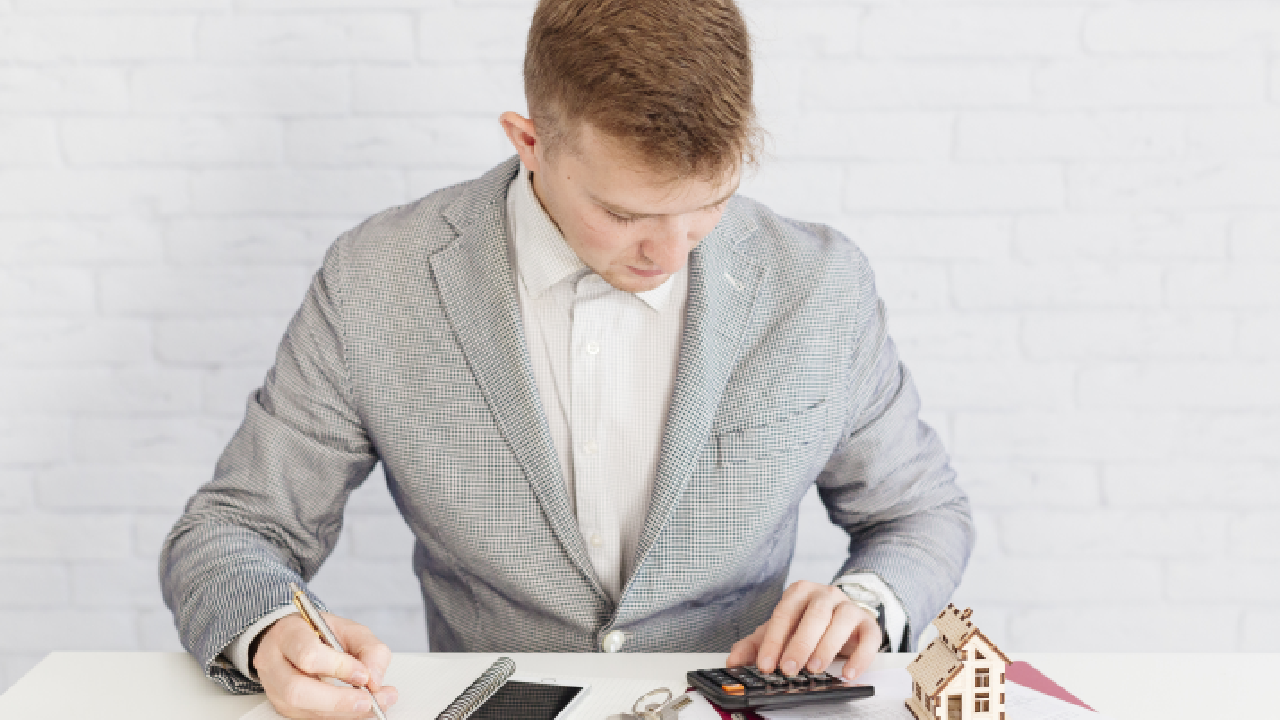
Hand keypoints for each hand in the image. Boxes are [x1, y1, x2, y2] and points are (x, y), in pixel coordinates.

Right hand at [253, 612, 398, 718]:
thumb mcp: (349, 629)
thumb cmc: (320, 633)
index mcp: (287, 634)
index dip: (339, 667)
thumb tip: (375, 679)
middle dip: (337, 700)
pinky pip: (311, 717)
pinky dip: (340, 716)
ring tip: (373, 705)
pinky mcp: (283, 707)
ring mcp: (275, 689)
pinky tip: (360, 710)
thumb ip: (369, 648)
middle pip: (297, 690)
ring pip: (302, 709)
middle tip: (369, 700)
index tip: (364, 675)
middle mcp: (273, 664)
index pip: (309, 655)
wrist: (295, 641)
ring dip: (342, 712)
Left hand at [726, 580, 880, 681]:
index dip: (773, 641)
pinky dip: (860, 657)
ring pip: (841, 621)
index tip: (766, 665)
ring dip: (826, 647)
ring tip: (815, 669)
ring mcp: (849, 607)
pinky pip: (869, 638)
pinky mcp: (869, 624)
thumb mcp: (780, 632)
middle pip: (814, 615)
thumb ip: (756, 645)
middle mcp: (825, 595)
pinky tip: (847, 674)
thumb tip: (733, 660)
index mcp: (799, 593)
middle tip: (789, 669)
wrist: (843, 617)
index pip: (784, 614)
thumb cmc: (808, 624)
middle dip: (799, 644)